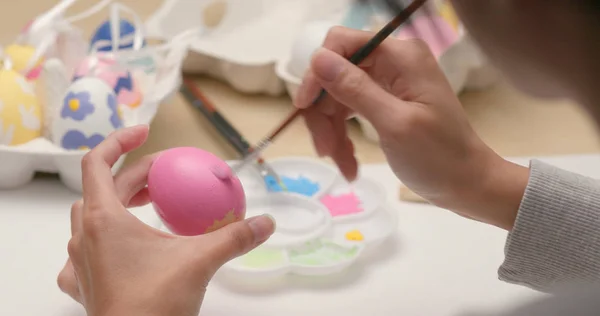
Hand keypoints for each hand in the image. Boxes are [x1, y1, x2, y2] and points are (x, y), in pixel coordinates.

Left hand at [57, 125, 274, 315]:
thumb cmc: (155, 303)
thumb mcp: (201, 261)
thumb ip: (235, 237)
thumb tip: (266, 223)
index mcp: (103, 219)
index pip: (97, 162)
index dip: (119, 140)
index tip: (144, 132)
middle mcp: (84, 236)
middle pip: (103, 188)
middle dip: (134, 175)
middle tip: (166, 176)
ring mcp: (79, 262)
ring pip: (89, 217)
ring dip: (116, 203)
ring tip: (147, 206)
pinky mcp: (83, 286)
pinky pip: (84, 252)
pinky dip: (101, 240)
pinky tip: (120, 249)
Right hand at [295, 27, 528, 229]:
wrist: (467, 185)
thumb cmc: (439, 157)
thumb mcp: (394, 124)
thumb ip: (355, 89)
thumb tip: (317, 58)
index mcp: (400, 57)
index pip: (341, 44)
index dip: (317, 72)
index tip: (305, 107)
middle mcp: (392, 63)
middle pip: (335, 75)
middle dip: (325, 113)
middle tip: (325, 150)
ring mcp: (388, 83)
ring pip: (338, 97)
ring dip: (332, 131)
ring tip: (342, 166)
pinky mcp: (385, 103)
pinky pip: (350, 112)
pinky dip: (344, 137)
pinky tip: (349, 164)